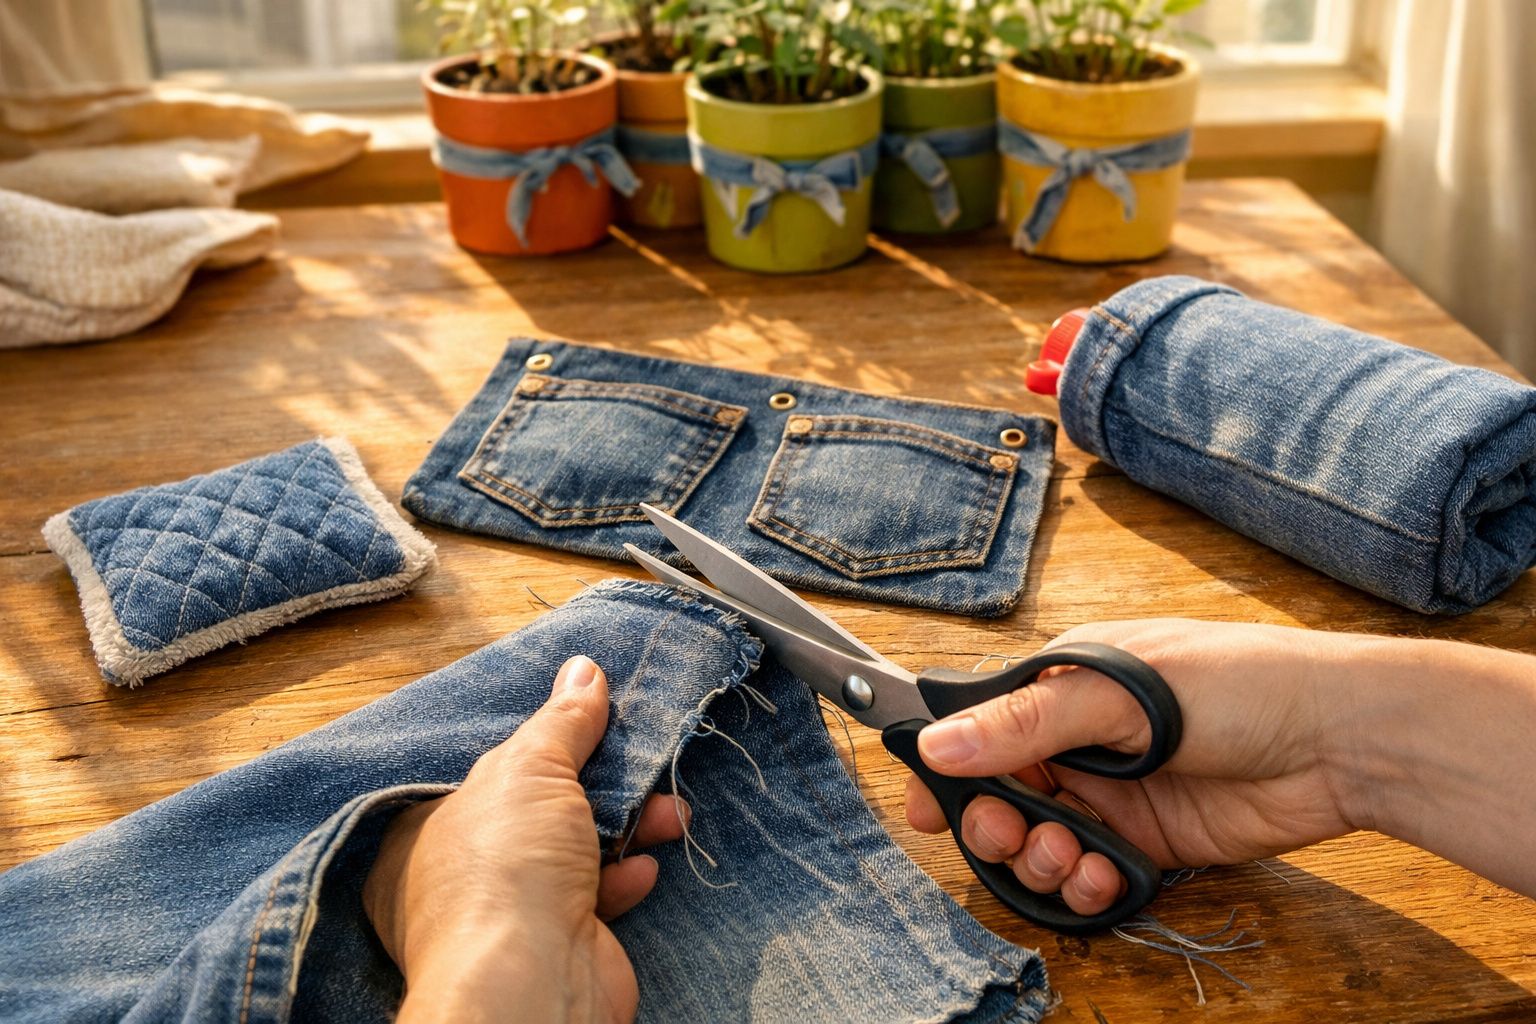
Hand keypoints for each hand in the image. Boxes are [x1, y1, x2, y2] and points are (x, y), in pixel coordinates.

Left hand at [362, 655, 685, 1023]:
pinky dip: (625, 878)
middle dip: (598, 788)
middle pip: (539, 811)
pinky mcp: (558, 945)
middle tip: (639, 765)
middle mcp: (460, 877)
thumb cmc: (505, 869)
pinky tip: (642, 869)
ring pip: (576, 853)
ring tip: (665, 815)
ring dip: (626, 827)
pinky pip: (598, 897)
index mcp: (427, 831)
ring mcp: (509, 917)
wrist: (531, 982)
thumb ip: (560, 720)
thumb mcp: (532, 767)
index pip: (484, 776)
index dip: (538, 750)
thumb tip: (583, 670)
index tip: (585, 727)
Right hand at [906, 619, 1367, 916]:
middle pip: (1000, 792)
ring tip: (1068, 856)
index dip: (948, 770)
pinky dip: (1084, 884)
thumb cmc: (1241, 684)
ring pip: (1039, 839)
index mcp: (1066, 685)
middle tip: (1010, 833)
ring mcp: (1113, 792)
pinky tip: (1104, 876)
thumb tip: (937, 743)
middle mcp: (1081, 738)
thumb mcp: (1123, 693)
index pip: (979, 728)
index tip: (927, 809)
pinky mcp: (1147, 841)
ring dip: (1039, 858)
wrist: (1342, 740)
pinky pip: (1089, 873)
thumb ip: (1027, 723)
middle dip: (993, 822)